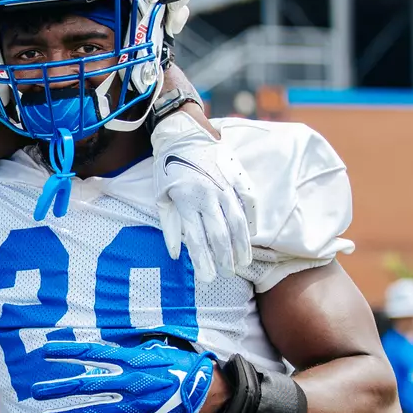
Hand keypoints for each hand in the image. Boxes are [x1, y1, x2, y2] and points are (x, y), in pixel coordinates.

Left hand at [30, 338, 219, 412]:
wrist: (210, 394)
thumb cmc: (184, 368)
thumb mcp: (157, 351)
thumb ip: (132, 352)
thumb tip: (111, 352)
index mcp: (133, 362)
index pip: (93, 354)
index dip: (69, 352)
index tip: (46, 350)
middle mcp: (130, 383)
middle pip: (86, 385)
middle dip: (58, 388)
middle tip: (34, 391)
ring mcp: (134, 407)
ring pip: (94, 411)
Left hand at [149, 111, 254, 283]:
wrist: (183, 133)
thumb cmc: (168, 168)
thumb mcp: (160, 197)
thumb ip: (170, 226)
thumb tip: (175, 254)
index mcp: (186, 201)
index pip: (197, 240)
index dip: (203, 262)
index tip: (208, 279)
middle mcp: (208, 195)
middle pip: (220, 234)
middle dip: (225, 258)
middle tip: (228, 273)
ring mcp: (225, 185)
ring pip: (238, 221)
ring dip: (242, 245)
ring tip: (244, 261)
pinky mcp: (237, 176)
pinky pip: (249, 200)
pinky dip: (251, 218)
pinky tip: (251, 234)